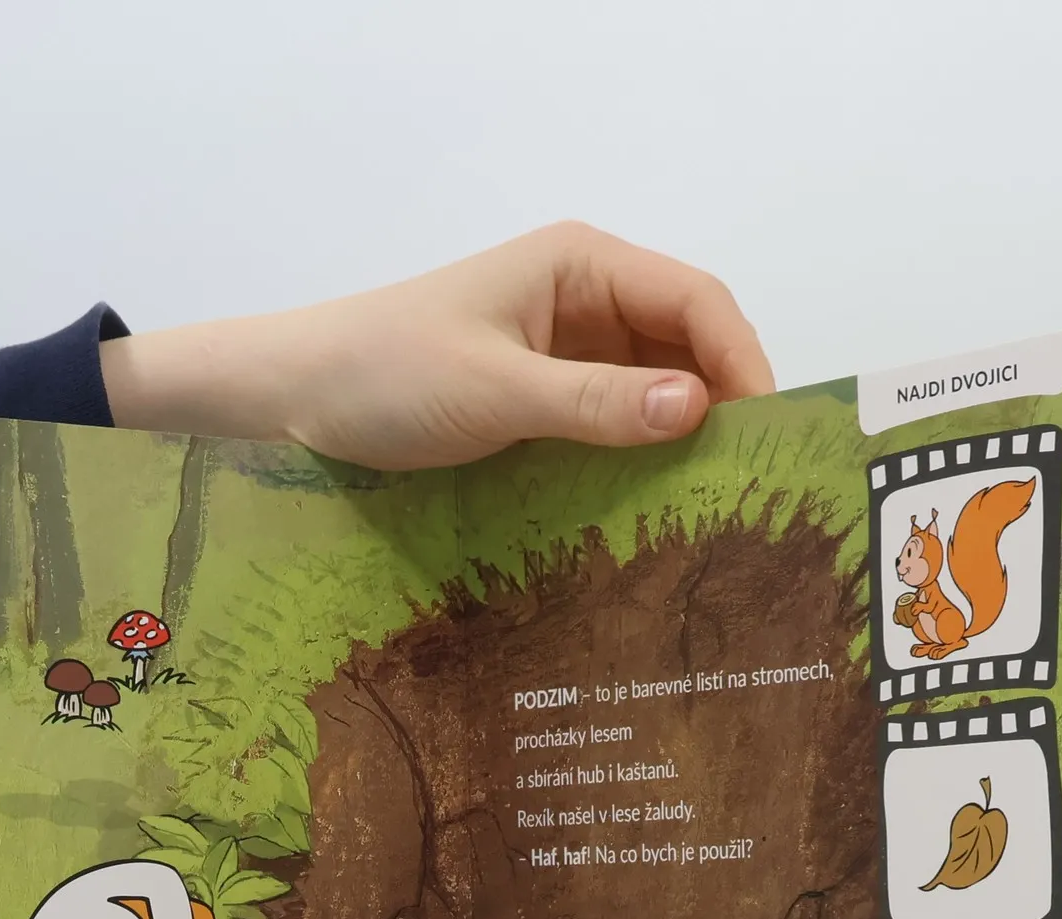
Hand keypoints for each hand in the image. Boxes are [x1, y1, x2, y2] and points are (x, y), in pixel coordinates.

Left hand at [101, 222, 772, 469]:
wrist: (297, 394)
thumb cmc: (388, 374)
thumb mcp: (495, 390)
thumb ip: (594, 403)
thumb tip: (696, 412)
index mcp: (581, 266)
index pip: (697, 302)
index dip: (742, 364)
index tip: (765, 440)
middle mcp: (585, 300)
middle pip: (686, 346)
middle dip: (723, 408)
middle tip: (751, 489)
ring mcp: (564, 351)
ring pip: (654, 390)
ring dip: (683, 441)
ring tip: (715, 508)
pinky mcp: (542, 398)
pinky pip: (612, 423)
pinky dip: (639, 459)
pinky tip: (654, 509)